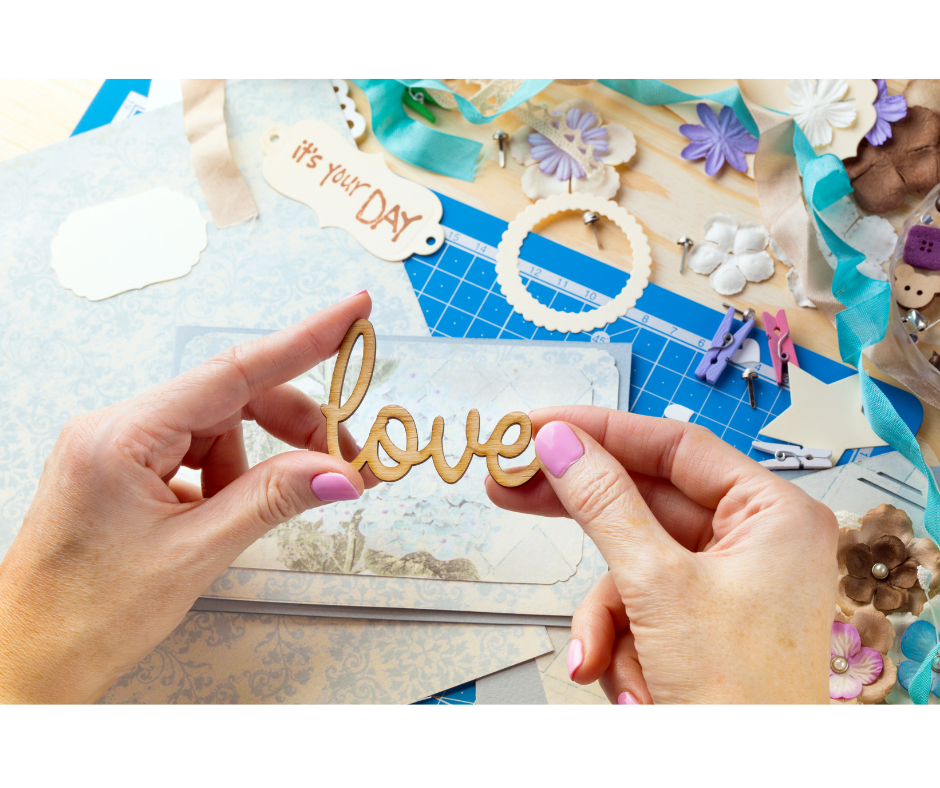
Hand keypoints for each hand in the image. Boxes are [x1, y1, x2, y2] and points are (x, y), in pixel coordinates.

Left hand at [0, 293, 375, 703]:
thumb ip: (273, 499)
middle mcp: (116, 427)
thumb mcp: (196, 553)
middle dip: (294, 426)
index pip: (233, 371)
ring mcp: (118, 446)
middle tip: (346, 461)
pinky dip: (229, 479)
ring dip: (259, 462)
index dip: (304, 340)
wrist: (30, 661)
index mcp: (122, 435)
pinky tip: (228, 515)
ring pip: (218, 428)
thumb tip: (338, 472)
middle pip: (231, 399)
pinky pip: (197, 453)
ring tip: (269, 509)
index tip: (352, 314)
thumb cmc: (89, 615)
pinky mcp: (124, 468)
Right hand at [487, 407, 837, 704]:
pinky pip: (637, 609)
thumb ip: (603, 504)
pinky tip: (629, 687)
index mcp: (771, 515)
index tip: (542, 425)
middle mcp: (752, 542)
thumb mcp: (656, 586)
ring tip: (595, 660)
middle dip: (581, 517)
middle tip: (513, 484)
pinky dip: (618, 645)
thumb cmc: (740, 698)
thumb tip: (562, 443)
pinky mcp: (698, 624)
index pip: (674, 447)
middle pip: (644, 502)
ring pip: (631, 567)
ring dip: (603, 618)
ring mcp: (724, 586)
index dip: (602, 430)